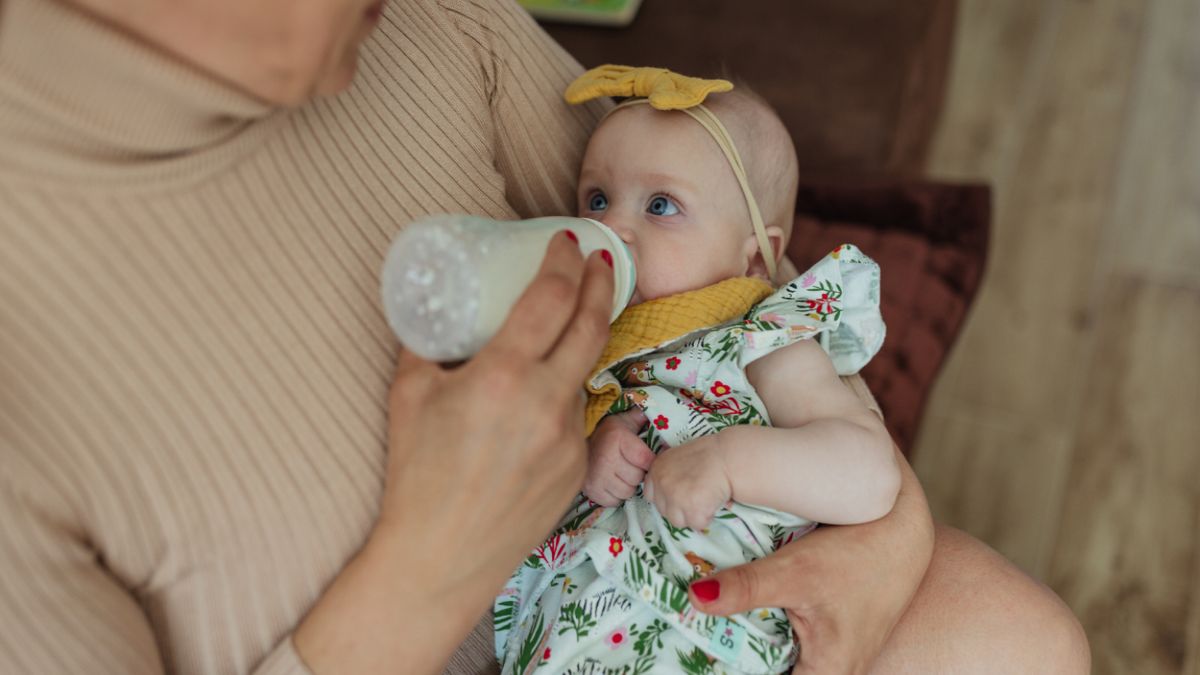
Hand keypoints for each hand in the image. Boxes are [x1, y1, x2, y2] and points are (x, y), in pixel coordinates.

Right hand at [296, 231, 614, 673]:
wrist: (440, 557)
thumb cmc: (415, 475)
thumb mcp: (408, 394)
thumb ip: (427, 344)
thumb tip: (437, 311)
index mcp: (504, 376)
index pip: (551, 299)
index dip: (564, 262)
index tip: (566, 240)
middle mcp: (547, 402)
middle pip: (593, 325)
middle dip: (602, 282)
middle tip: (601, 258)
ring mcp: (569, 437)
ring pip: (583, 373)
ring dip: (582, 341)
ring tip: (568, 324)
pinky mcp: (578, 467)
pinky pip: (574, 417)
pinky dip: (560, 396)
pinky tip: (536, 404)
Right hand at [583, 409, 653, 506]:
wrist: (578, 442)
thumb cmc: (608, 433)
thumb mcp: (625, 421)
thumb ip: (643, 418)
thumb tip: (662, 417)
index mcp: (617, 439)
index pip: (646, 459)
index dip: (650, 461)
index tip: (647, 459)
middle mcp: (606, 458)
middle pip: (637, 478)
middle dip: (638, 473)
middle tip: (631, 466)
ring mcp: (597, 476)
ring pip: (627, 492)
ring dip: (628, 486)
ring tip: (621, 475)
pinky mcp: (591, 490)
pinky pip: (614, 501)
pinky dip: (616, 496)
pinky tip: (612, 483)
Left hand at [644, 433, 732, 529]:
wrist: (728, 457)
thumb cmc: (708, 456)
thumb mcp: (678, 458)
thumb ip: (667, 474)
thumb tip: (666, 494)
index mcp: (657, 469)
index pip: (650, 495)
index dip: (666, 498)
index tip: (680, 494)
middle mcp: (662, 483)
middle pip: (664, 511)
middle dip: (679, 508)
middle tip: (697, 495)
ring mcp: (675, 497)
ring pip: (678, 521)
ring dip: (692, 515)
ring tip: (705, 499)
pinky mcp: (692, 509)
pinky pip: (697, 524)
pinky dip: (706, 517)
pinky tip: (713, 501)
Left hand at [685, 445, 934, 673]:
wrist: (904, 532)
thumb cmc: (859, 555)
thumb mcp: (796, 570)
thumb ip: (746, 588)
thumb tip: (694, 598)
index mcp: (827, 674)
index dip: (730, 672)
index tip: (694, 660)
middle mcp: (833, 674)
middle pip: (771, 674)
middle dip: (735, 659)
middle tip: (694, 641)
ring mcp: (834, 657)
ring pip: (777, 661)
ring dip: (748, 647)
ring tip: (708, 629)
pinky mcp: (831, 637)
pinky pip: (788, 645)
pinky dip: (763, 633)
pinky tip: (736, 614)